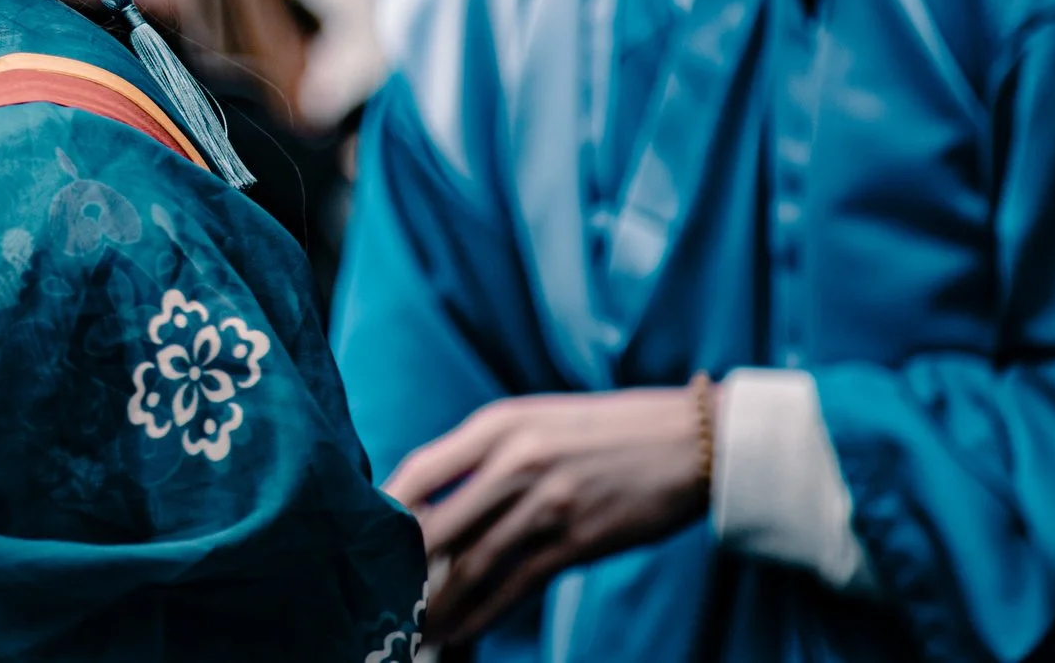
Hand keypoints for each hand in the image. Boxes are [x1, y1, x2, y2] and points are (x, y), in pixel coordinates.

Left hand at [383, 387, 710, 647]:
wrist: (689, 440)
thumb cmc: (606, 429)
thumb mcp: (536, 420)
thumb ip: (486, 451)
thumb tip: (435, 495)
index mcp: (498, 425)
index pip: (421, 470)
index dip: (386, 510)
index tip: (365, 539)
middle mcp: (516, 462)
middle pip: (439, 525)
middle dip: (403, 568)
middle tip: (377, 596)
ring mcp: (547, 504)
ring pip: (473, 565)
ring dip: (438, 604)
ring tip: (412, 629)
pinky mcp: (578, 541)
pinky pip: (516, 586)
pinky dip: (481, 615)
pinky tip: (459, 633)